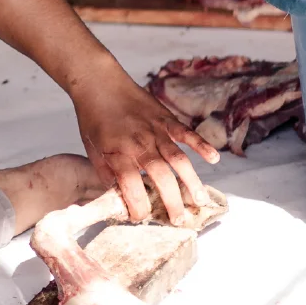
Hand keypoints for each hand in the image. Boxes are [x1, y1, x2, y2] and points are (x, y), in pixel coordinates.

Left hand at [76, 77, 218, 225]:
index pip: (131, 188)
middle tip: (179, 221)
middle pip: (160, 178)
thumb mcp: (92, 150)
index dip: (138, 207)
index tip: (141, 218)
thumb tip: (118, 197)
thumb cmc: (93, 118)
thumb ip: (106, 174)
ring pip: (178, 160)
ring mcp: (155, 131)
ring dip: (191, 182)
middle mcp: (139, 144)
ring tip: (200, 201)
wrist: (99, 83)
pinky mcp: (166, 119)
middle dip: (172, 202)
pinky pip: (187, 133)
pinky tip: (214, 158)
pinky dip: (202, 145)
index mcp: (118, 154)